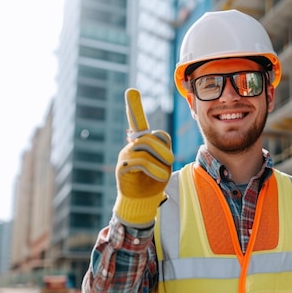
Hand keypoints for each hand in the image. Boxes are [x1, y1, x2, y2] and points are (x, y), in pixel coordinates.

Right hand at [113, 89, 173, 227]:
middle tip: (169, 160)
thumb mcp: (164, 163)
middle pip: (150, 136)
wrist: (143, 201)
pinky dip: (154, 169)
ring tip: (164, 172)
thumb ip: (162, 147)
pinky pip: (139, 161)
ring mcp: (125, 156)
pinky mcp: (122, 168)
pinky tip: (159, 176)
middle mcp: (131, 146)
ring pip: (145, 147)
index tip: (131, 91)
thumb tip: (155, 135)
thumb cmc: (155, 180)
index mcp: (142, 142)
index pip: (138, 121)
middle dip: (163, 149)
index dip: (134, 107)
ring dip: (160, 160)